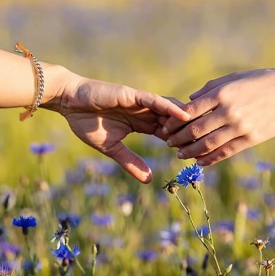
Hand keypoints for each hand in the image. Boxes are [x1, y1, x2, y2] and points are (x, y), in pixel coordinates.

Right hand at [51, 74, 189, 182]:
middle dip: (189, 133)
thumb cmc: (87, 123)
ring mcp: (141, 102)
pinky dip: (171, 108)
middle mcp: (146, 111)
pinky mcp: (133, 95)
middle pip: (174, 121)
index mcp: (142, 123)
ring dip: (185, 121)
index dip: (181, 143)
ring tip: (202, 131)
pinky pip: (156, 100)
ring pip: (170, 110)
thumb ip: (130, 162)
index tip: (195, 156)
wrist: (69, 103)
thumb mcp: (111, 148)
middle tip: (206, 146)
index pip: (168, 133)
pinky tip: (185, 116)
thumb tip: (148, 180)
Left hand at [162, 66, 274, 164]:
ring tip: (180, 155)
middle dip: (178, 138)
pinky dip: (211, 158)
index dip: (174, 121)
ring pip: (208, 144)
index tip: (165, 127)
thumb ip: (210, 89)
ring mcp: (240, 127)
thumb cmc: (261, 80)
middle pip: (195, 130)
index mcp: (222, 93)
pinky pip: (226, 152)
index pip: (189, 111)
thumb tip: (190, 101)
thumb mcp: (234, 78)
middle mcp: (228, 111)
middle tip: (169, 143)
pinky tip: (201, 162)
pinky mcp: (251, 139)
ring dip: (191, 152)